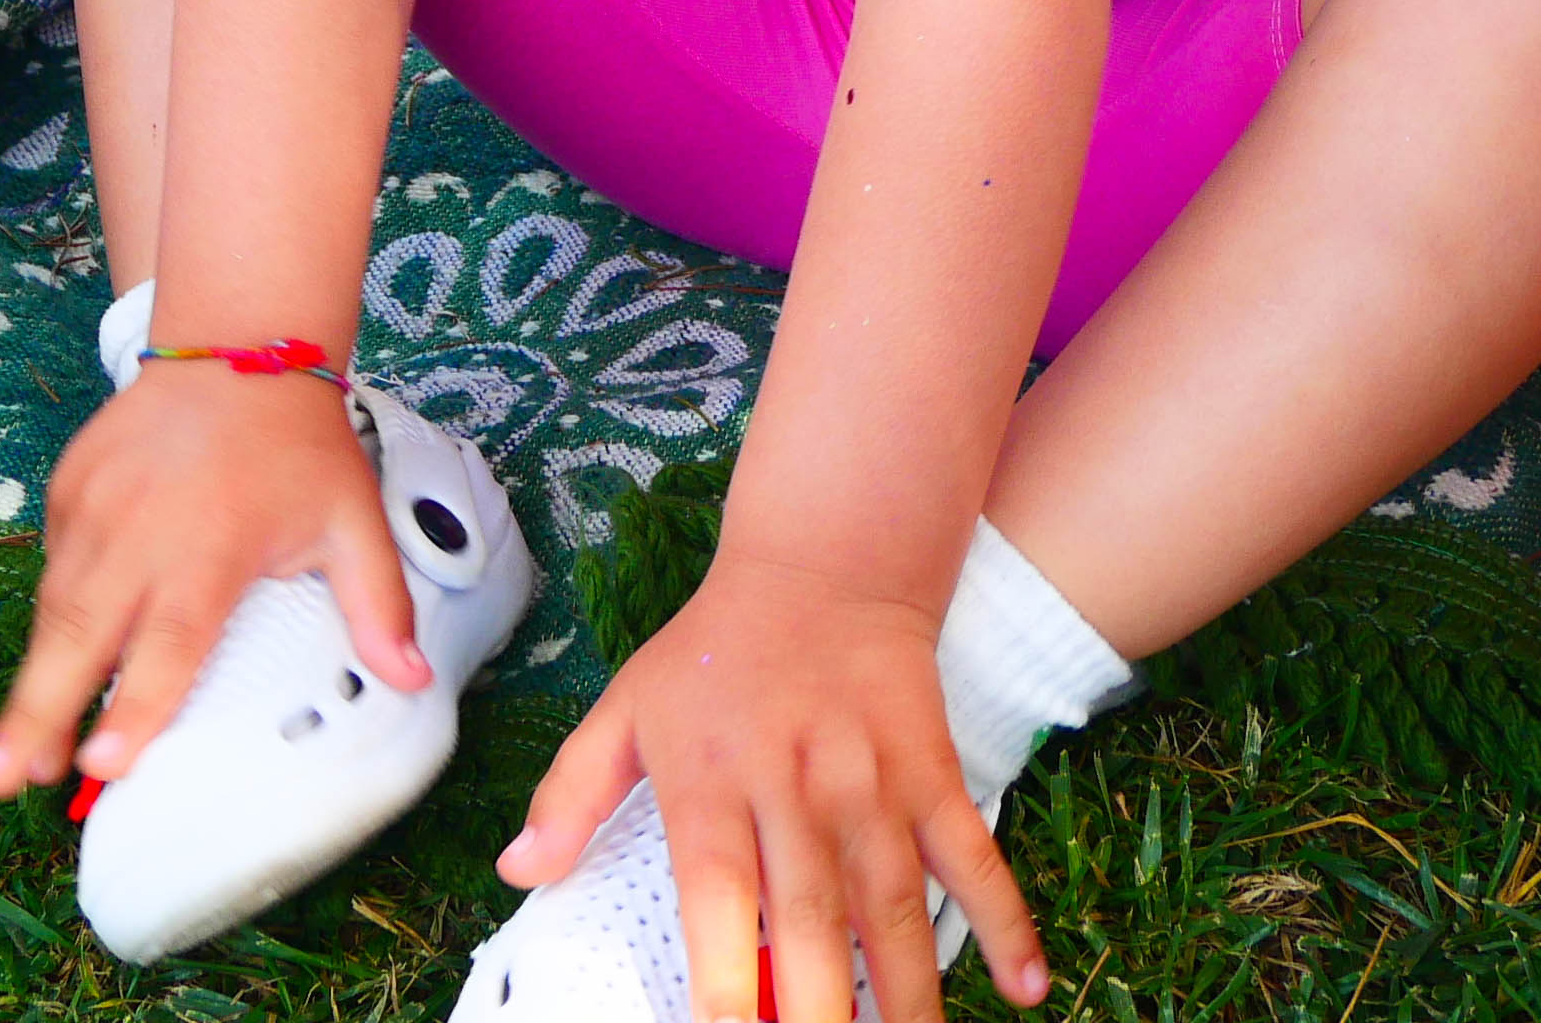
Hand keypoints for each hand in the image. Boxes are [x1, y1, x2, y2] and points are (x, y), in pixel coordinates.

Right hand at [0, 348, 430, 799]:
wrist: (235, 343)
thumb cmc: (297, 445)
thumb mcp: (353, 522)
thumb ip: (378, 606)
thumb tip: (412, 679)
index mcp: (210, 550)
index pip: (168, 644)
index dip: (134, 707)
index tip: (99, 766)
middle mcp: (139, 534)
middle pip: (78, 638)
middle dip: (35, 715)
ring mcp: (93, 508)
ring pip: (53, 610)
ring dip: (30, 684)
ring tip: (6, 760)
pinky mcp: (68, 489)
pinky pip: (52, 567)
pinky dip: (49, 619)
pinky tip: (49, 667)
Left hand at [506, 557, 1048, 1022]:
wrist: (824, 563)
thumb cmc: (713, 651)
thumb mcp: (625, 707)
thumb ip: (570, 793)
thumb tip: (515, 871)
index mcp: (711, 782)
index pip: (715, 899)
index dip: (721, 983)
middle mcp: (793, 788)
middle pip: (809, 919)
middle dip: (817, 1012)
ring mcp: (871, 782)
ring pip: (892, 906)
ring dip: (906, 994)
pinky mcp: (932, 771)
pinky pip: (971, 856)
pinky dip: (1004, 920)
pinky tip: (1025, 988)